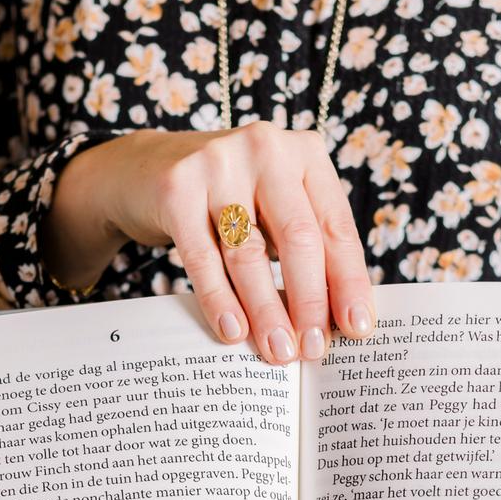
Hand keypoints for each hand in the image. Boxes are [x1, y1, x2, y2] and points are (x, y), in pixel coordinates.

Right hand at [45, 124, 377, 364]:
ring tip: (277, 351)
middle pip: (299, 238)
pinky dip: (220, 300)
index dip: (349, 281)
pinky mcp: (176, 188)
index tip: (357, 329)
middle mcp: (265, 148)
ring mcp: (217, 163)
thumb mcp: (273, 206)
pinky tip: (233, 331)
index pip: (335, 226)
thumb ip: (306, 246)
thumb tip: (336, 321)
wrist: (143, 169)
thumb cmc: (226, 198)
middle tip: (313, 350)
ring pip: (250, 252)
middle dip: (310, 302)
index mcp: (304, 152)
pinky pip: (203, 258)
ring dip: (267, 310)